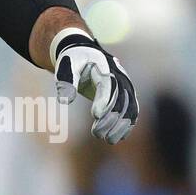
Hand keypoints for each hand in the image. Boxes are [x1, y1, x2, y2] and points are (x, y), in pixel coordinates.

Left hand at [51, 29, 138, 143]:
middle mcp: (120, 77)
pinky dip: (127, 124)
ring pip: (129, 108)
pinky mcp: (127, 96)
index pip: (107, 86)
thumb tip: (64, 101)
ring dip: (120, 125)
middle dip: (110, 119)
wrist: (87, 54)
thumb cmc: (75, 61)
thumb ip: (65, 82)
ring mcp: (126, 86)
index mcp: (104, 68)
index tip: (95, 115)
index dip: (104, 101)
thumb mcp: (67, 66)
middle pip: (120, 100)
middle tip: (97, 134)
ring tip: (108, 140)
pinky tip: (119, 137)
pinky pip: (132, 111)